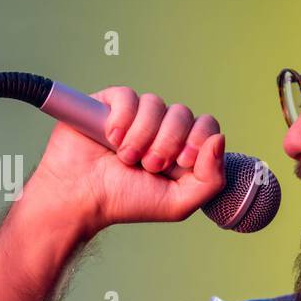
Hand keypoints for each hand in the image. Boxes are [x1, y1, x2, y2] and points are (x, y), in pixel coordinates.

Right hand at [25, 87, 226, 239]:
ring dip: (142, 137)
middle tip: (149, 166)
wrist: (81, 197)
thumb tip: (219, 139)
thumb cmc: (126, 201)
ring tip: (126, 158)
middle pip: (183, 114)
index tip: (180, 164)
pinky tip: (111, 139)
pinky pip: (129, 97)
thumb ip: (211, 179)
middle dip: (167, 144)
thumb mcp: (178, 204)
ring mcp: (136, 115)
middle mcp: (161, 129)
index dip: (198, 141)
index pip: (207, 126)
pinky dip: (122, 120)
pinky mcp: (110, 104)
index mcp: (181, 149)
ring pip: (156, 104)